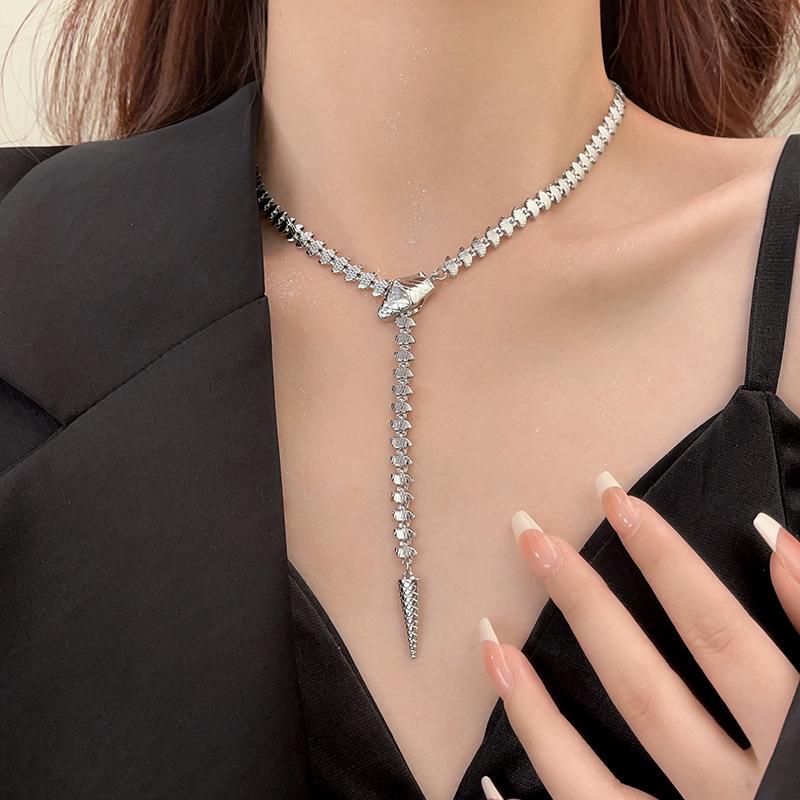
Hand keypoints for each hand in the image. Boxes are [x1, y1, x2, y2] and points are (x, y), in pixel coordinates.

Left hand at [478, 470, 799, 799]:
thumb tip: (777, 540)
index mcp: (799, 747)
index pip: (720, 636)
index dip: (667, 562)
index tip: (616, 500)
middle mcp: (738, 799)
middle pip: (644, 689)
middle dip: (584, 605)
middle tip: (529, 536)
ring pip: (593, 780)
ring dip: (534, 707)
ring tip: (488, 640)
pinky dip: (539, 797)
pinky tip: (486, 772)